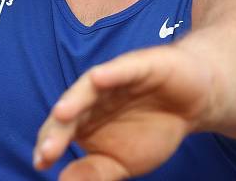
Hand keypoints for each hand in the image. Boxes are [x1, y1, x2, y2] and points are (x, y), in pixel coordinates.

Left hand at [34, 45, 212, 179]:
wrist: (194, 102)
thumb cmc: (153, 129)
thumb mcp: (122, 161)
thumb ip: (94, 173)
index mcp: (85, 119)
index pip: (60, 130)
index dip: (49, 145)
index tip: (41, 164)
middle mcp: (94, 97)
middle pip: (70, 110)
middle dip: (58, 130)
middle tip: (48, 151)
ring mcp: (114, 79)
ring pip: (89, 88)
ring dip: (75, 99)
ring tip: (62, 114)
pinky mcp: (139, 65)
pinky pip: (122, 69)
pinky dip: (111, 73)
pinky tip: (100, 79)